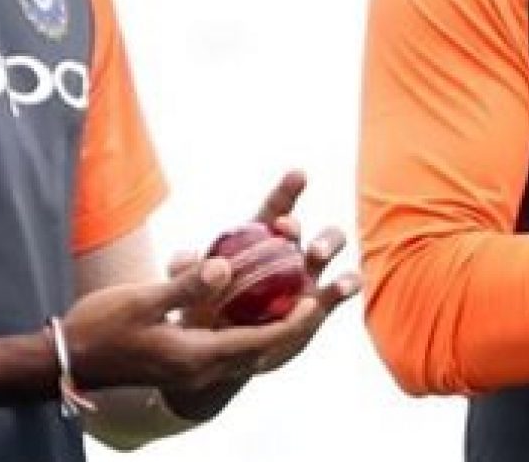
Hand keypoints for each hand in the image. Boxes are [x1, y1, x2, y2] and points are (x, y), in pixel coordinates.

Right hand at [64, 258, 332, 403]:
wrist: (68, 360)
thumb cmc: (101, 326)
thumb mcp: (143, 300)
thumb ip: (185, 285)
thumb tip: (224, 266)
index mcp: (194, 358)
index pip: (256, 344)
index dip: (288, 325)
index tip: (313, 304)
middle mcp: (199, 370)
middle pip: (258, 353)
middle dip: (290, 329)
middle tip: (316, 302)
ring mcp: (190, 370)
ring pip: (245, 354)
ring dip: (272, 333)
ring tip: (294, 305)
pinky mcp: (182, 364)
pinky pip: (229, 351)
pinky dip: (248, 333)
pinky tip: (252, 311)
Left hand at [162, 169, 360, 417]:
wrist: (224, 354)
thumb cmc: (207, 311)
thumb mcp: (191, 292)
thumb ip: (186, 275)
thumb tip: (184, 259)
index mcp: (260, 241)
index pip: (275, 209)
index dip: (288, 191)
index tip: (298, 174)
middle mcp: (287, 254)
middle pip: (301, 230)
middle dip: (299, 226)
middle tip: (288, 232)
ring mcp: (306, 279)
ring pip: (327, 252)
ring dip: (326, 246)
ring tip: (316, 254)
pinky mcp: (318, 307)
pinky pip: (335, 292)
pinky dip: (343, 286)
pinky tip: (342, 286)